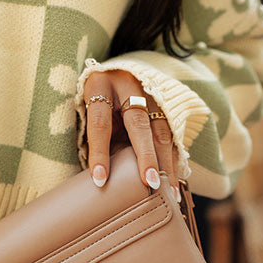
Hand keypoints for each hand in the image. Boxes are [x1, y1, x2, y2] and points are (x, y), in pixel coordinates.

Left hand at [83, 68, 179, 197]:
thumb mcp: (87, 111)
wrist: (116, 70)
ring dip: (166, 164)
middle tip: (149, 183)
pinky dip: (173, 160)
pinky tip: (175, 181)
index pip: (100, 123)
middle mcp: (129, 86)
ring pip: (161, 131)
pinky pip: (171, 136)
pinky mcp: (165, 106)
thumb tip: (102, 177)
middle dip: (146, 156)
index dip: (99, 152)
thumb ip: (96, 138)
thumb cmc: (96, 99)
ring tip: (169, 192)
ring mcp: (151, 93)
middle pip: (139, 125)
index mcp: (101, 86)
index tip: (100, 180)